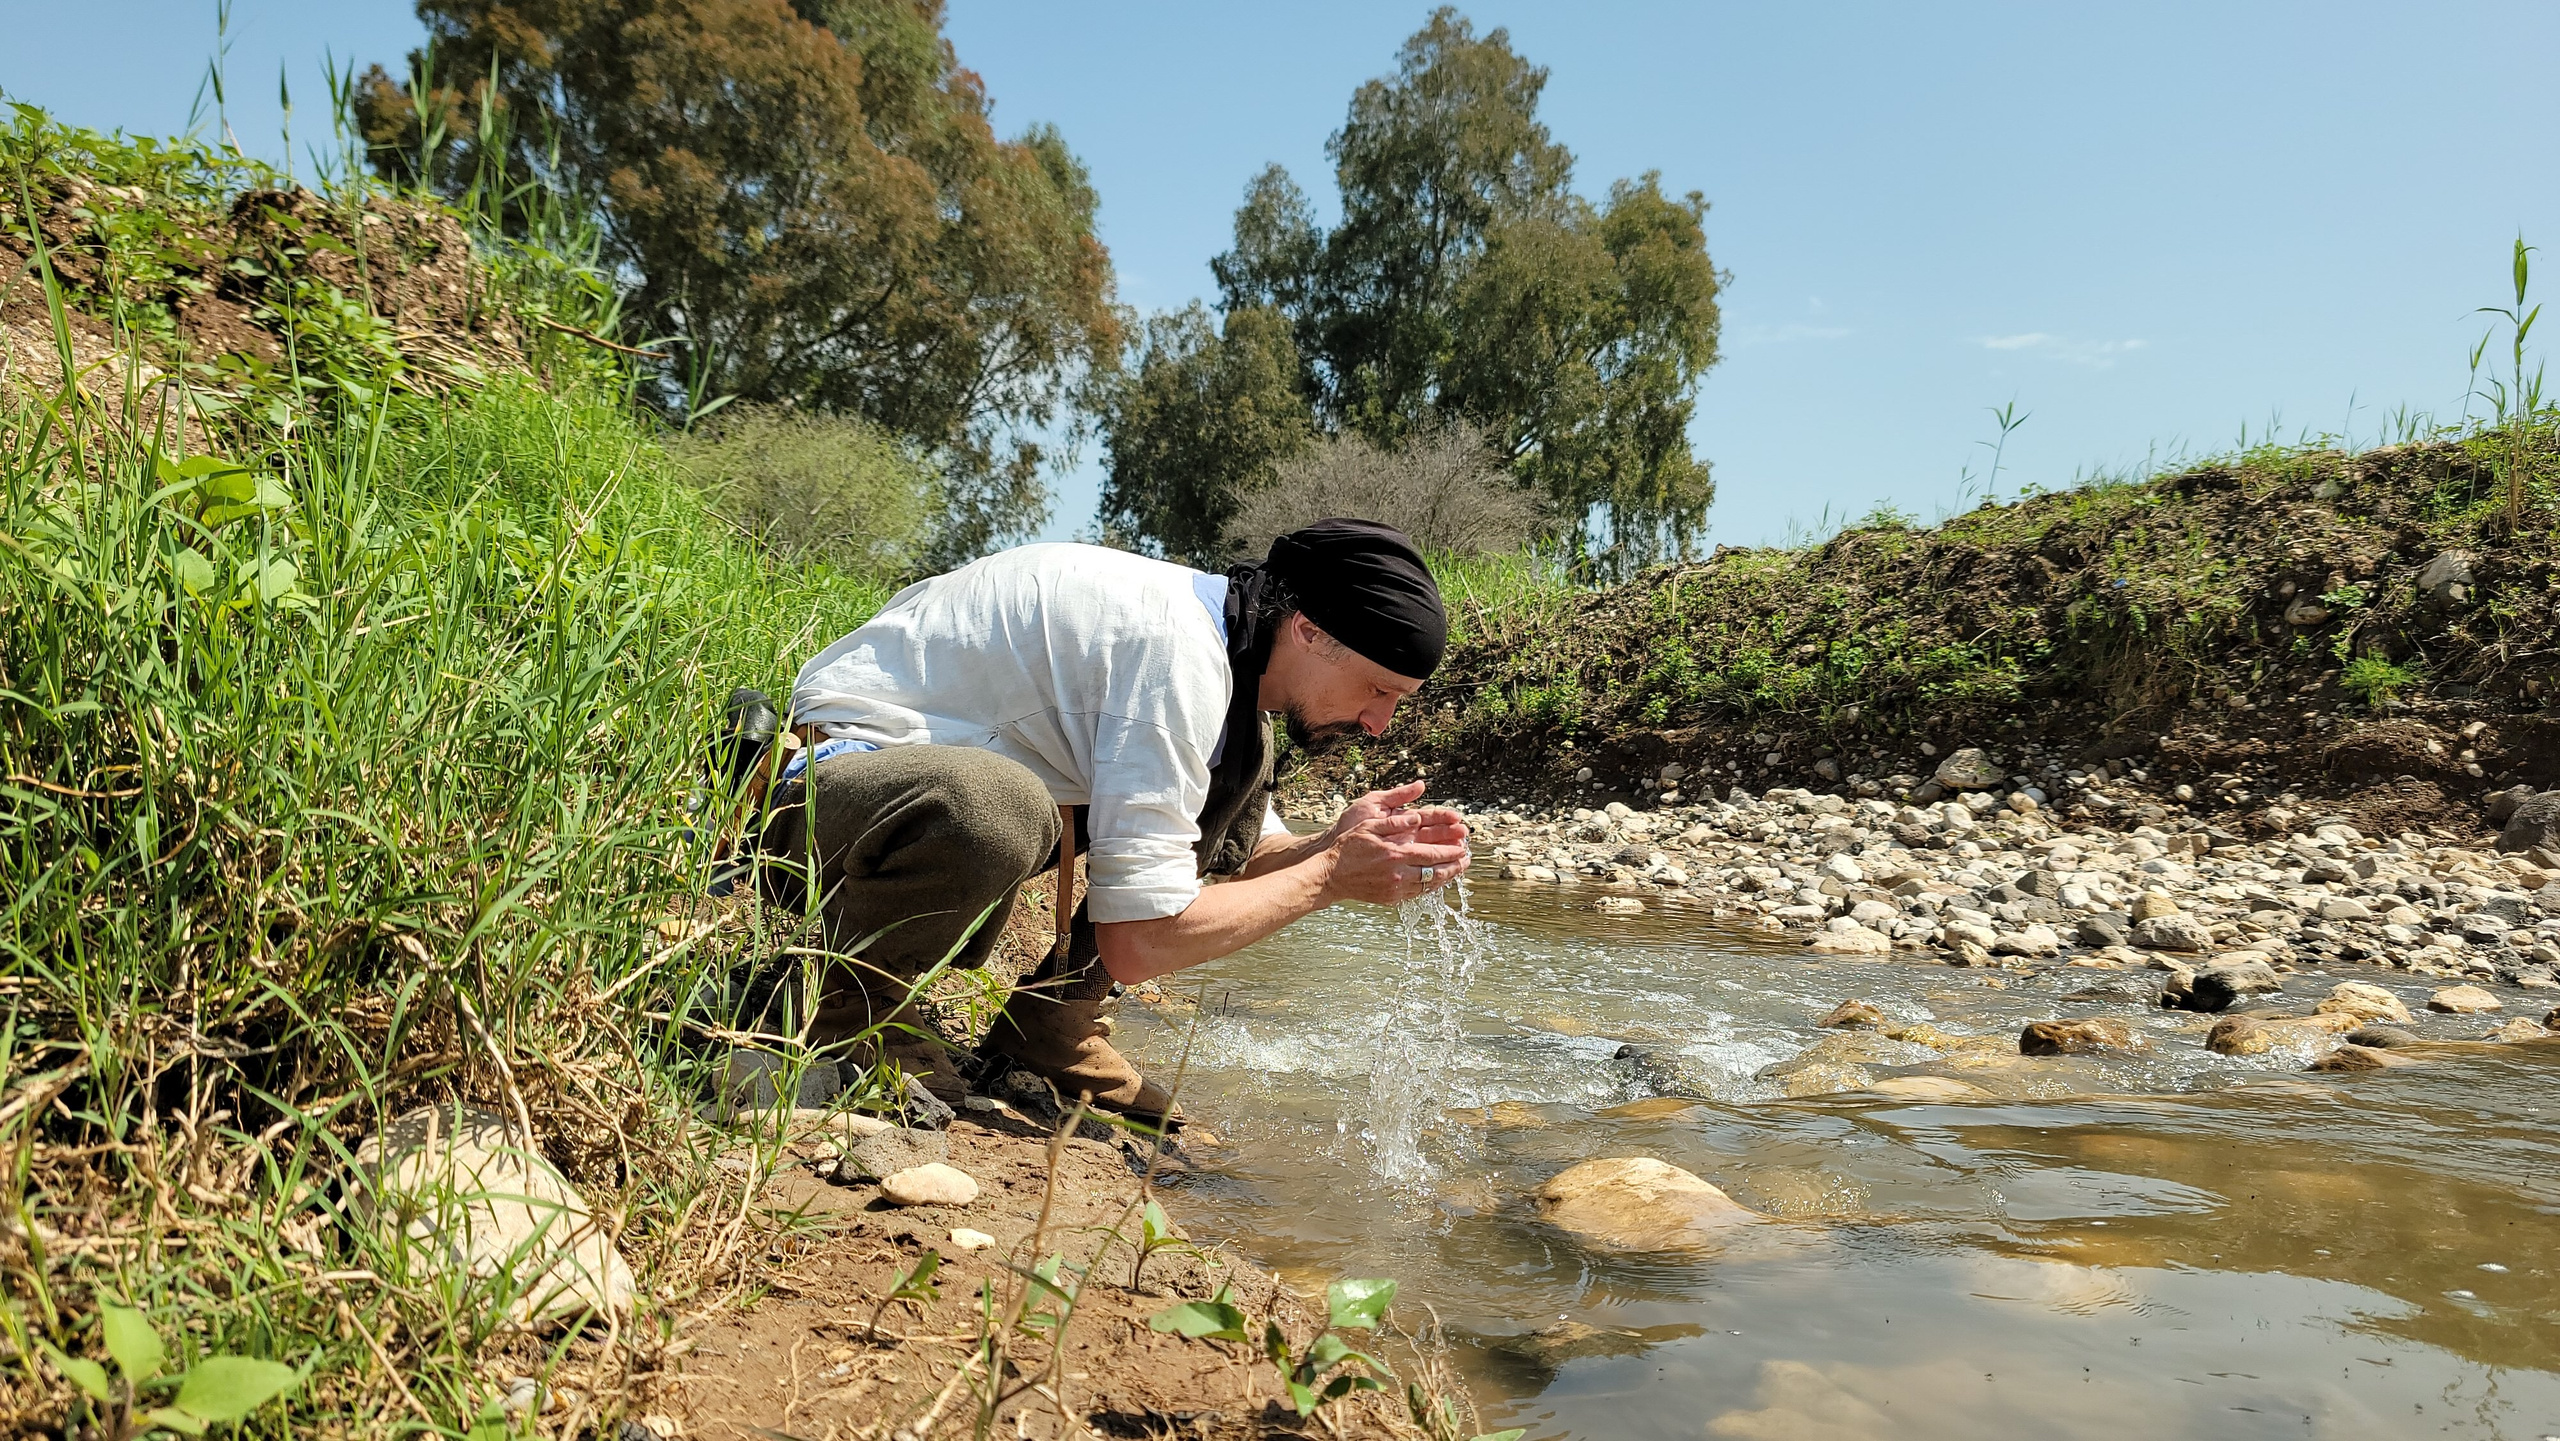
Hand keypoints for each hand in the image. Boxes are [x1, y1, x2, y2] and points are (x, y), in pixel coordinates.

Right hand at [1321, 786, 1470, 905]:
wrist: (1330, 875)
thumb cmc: (1348, 848)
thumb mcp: (1369, 826)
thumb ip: (1394, 822)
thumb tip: (1416, 817)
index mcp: (1396, 854)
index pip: (1433, 854)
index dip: (1452, 852)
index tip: (1464, 848)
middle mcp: (1398, 874)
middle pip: (1436, 873)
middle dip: (1455, 867)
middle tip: (1467, 861)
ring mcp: (1395, 889)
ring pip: (1429, 886)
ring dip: (1445, 878)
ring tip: (1456, 871)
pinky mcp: (1390, 899)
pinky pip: (1416, 894)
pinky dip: (1429, 887)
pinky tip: (1435, 880)